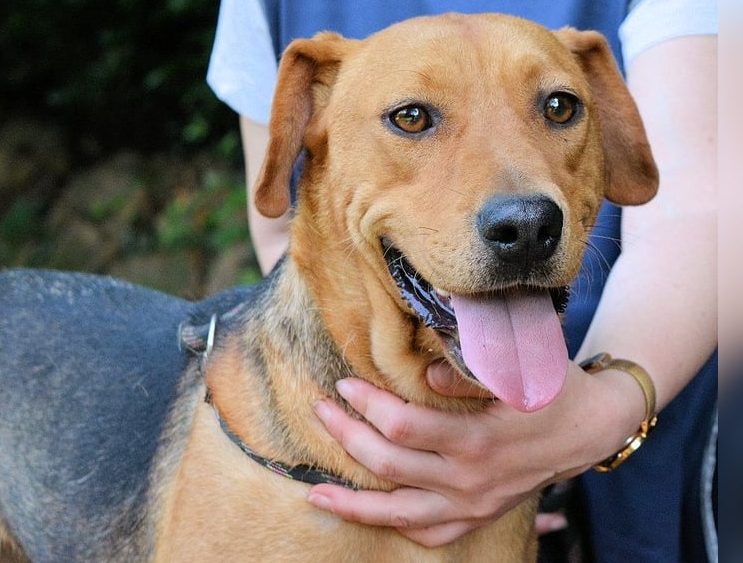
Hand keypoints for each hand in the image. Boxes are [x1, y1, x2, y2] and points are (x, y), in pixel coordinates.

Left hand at [308, 361, 639, 546]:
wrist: (591, 428)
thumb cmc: (551, 390)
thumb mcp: (518, 372)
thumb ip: (467, 374)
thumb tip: (424, 377)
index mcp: (478, 439)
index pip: (402, 426)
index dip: (366, 405)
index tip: (345, 384)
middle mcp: (470, 479)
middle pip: (388, 465)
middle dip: (346, 437)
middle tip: (321, 411)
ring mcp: (473, 504)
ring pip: (398, 513)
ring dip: (353, 503)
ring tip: (316, 493)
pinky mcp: (478, 516)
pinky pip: (429, 534)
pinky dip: (394, 525)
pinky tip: (369, 512)